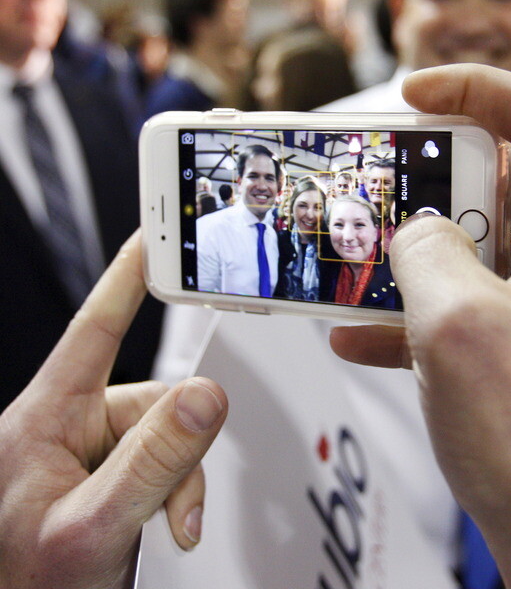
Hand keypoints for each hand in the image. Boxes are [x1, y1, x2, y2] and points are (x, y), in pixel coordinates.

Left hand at [0, 232, 227, 588]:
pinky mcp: (109, 478)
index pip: (95, 331)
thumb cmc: (23, 584)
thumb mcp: (94, 527)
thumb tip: (204, 398)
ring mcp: (88, 456)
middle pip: (155, 402)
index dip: (127, 280)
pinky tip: (164, 527)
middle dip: (179, 456)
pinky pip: (164, 463)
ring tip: (164, 528)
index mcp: (44, 420)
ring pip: (169, 437)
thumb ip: (153, 461)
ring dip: (179, 484)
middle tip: (175, 509)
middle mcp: (67, 429)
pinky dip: (176, 496)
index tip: (156, 240)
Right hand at [331, 65, 510, 588]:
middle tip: (375, 184)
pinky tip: (358, 331)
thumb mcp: (456, 321)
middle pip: (506, 175)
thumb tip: (411, 232)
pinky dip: (425, 306)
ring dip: (418, 248)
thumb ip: (423, 249)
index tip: (412, 93)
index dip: (474, 87)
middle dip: (431, 178)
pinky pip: (479, 300)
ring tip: (356, 256)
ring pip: (485, 241)